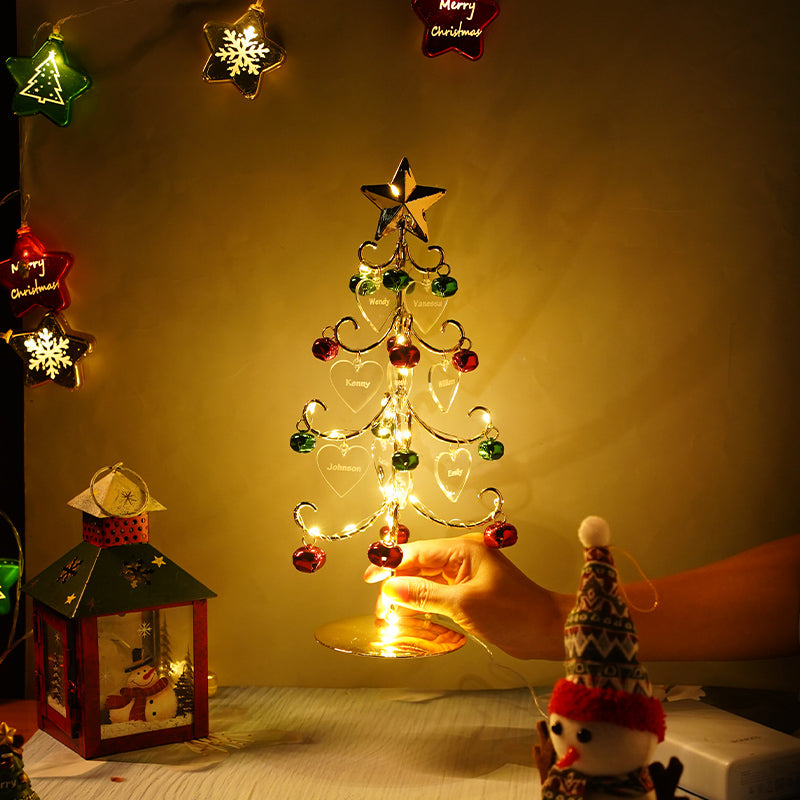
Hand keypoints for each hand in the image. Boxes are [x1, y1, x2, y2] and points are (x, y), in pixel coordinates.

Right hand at [363, 534, 566, 659]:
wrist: (546, 630)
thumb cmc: (514, 613)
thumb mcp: (464, 604)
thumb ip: (424, 595)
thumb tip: (390, 589)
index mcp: (462, 550)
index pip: (417, 552)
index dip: (391, 564)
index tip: (370, 578)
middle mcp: (462, 559)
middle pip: (418, 566)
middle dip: (396, 584)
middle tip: (380, 608)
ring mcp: (465, 576)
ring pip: (426, 581)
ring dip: (407, 595)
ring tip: (388, 615)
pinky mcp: (468, 593)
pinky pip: (437, 593)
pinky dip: (422, 603)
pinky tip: (408, 614)